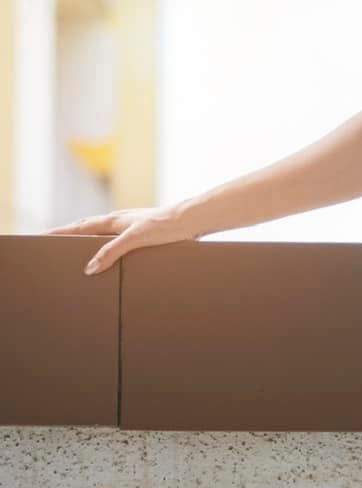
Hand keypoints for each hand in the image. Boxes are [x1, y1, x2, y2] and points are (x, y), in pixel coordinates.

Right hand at [41, 204, 200, 275]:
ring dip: (87, 239)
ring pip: (101, 232)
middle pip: (87, 227)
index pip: (79, 226)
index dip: (60, 232)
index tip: (42, 236)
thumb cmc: (165, 226)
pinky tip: (110, 252)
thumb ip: (111, 252)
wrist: (191, 220)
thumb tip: (90, 267)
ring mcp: (130, 225)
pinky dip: (105, 245)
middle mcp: (119, 220)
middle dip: (69, 234)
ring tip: (75, 249)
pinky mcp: (142, 232)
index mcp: (113, 220)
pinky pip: (116, 239)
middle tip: (53, 243)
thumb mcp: (134, 239)